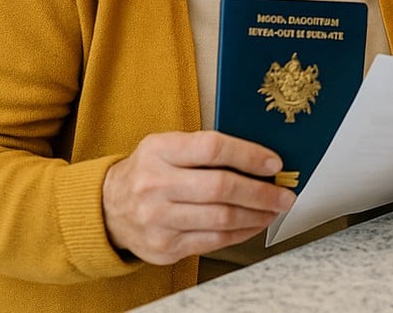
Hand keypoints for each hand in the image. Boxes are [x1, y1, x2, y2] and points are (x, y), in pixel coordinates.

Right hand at [101, 131, 295, 264]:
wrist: (107, 208)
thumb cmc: (149, 171)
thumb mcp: (166, 145)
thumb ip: (205, 148)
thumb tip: (261, 158)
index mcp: (159, 150)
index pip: (212, 148)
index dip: (249, 155)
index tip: (274, 163)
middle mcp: (155, 185)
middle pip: (221, 188)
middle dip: (262, 192)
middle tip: (285, 194)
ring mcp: (158, 219)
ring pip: (221, 218)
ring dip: (257, 215)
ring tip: (274, 209)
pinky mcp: (163, 247)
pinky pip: (213, 241)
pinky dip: (241, 233)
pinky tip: (254, 224)